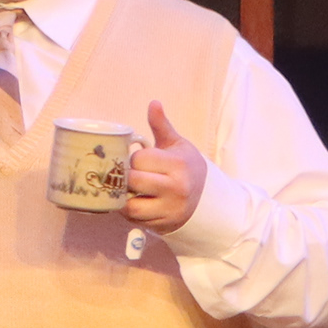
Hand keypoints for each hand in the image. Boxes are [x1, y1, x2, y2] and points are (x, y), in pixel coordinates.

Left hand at [125, 100, 210, 232]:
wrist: (205, 197)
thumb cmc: (185, 166)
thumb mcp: (176, 144)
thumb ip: (162, 125)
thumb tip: (153, 103)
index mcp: (178, 164)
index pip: (140, 159)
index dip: (132, 158)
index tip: (136, 159)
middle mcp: (176, 188)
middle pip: (134, 181)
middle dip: (125, 176)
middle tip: (126, 174)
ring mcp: (169, 209)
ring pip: (131, 206)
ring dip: (122, 197)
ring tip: (126, 189)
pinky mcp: (162, 224)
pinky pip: (135, 220)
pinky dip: (128, 212)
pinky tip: (132, 201)